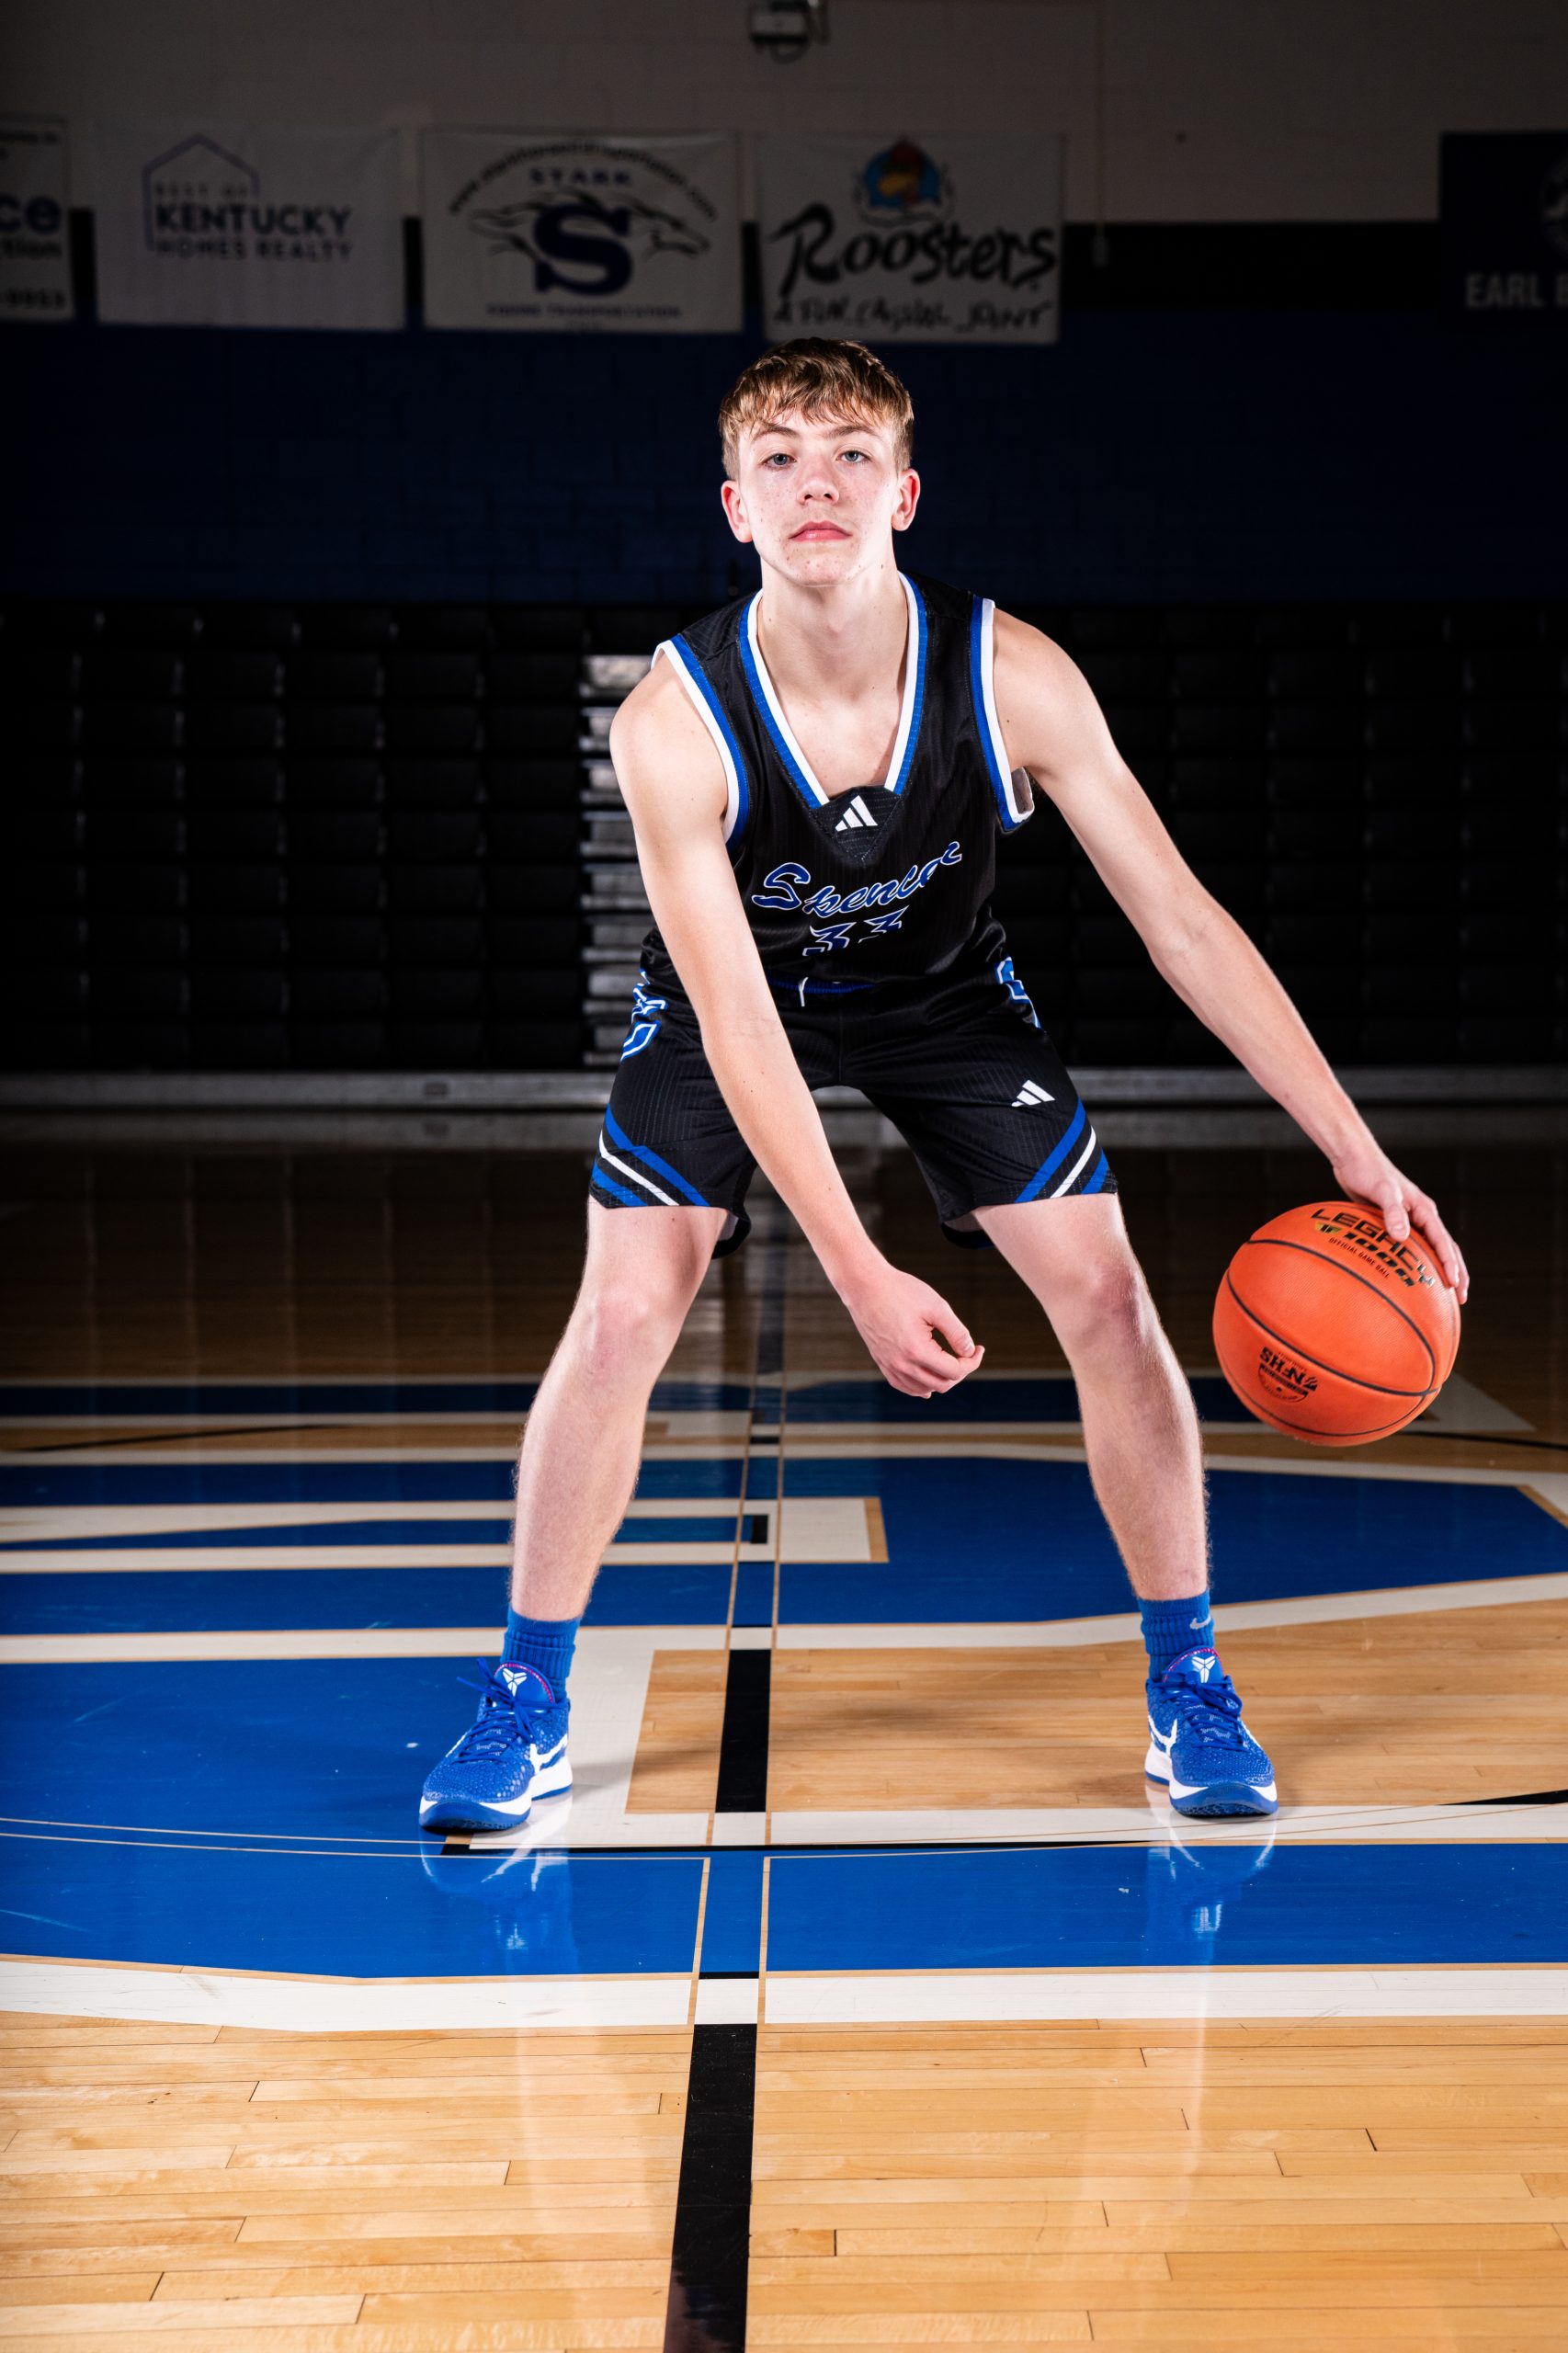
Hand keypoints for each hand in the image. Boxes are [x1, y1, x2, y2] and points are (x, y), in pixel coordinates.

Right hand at [838, 1259, 984, 1397]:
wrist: (865, 1285)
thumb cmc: (901, 1291)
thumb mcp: (936, 1306)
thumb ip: (957, 1332)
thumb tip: (971, 1352)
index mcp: (917, 1351)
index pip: (954, 1371)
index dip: (972, 1362)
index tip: (979, 1348)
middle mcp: (901, 1364)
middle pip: (941, 1384)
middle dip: (960, 1371)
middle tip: (967, 1353)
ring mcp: (889, 1365)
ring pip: (923, 1389)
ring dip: (941, 1380)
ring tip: (950, 1362)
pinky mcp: (880, 1361)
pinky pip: (903, 1386)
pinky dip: (919, 1387)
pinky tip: (928, 1382)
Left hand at [1329, 1136, 1469, 1303]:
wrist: (1354, 1159)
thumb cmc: (1368, 1171)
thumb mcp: (1382, 1190)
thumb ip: (1392, 1212)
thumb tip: (1402, 1237)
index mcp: (1424, 1209)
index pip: (1442, 1241)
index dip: (1449, 1263)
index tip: (1454, 1283)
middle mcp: (1421, 1216)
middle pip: (1445, 1248)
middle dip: (1456, 1272)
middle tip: (1461, 1298)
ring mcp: (1410, 1220)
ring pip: (1431, 1249)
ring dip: (1441, 1270)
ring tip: (1446, 1293)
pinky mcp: (1394, 1222)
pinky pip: (1412, 1247)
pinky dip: (1418, 1263)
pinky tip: (1411, 1278)